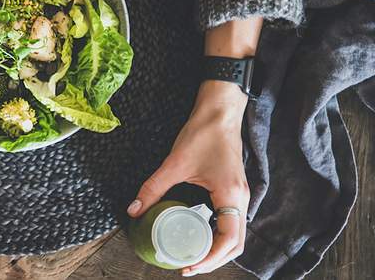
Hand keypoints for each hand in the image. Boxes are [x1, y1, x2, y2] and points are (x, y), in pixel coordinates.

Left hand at [127, 81, 249, 275]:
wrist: (220, 111)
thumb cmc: (203, 133)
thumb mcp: (175, 163)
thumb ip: (153, 187)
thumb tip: (134, 209)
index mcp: (230, 196)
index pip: (228, 241)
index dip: (210, 259)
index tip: (189, 266)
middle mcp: (241, 199)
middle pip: (236, 245)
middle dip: (214, 260)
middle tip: (189, 266)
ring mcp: (240, 195)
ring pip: (236, 234)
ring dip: (217, 249)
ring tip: (193, 255)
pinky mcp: (234, 189)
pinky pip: (231, 221)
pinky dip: (218, 234)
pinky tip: (198, 233)